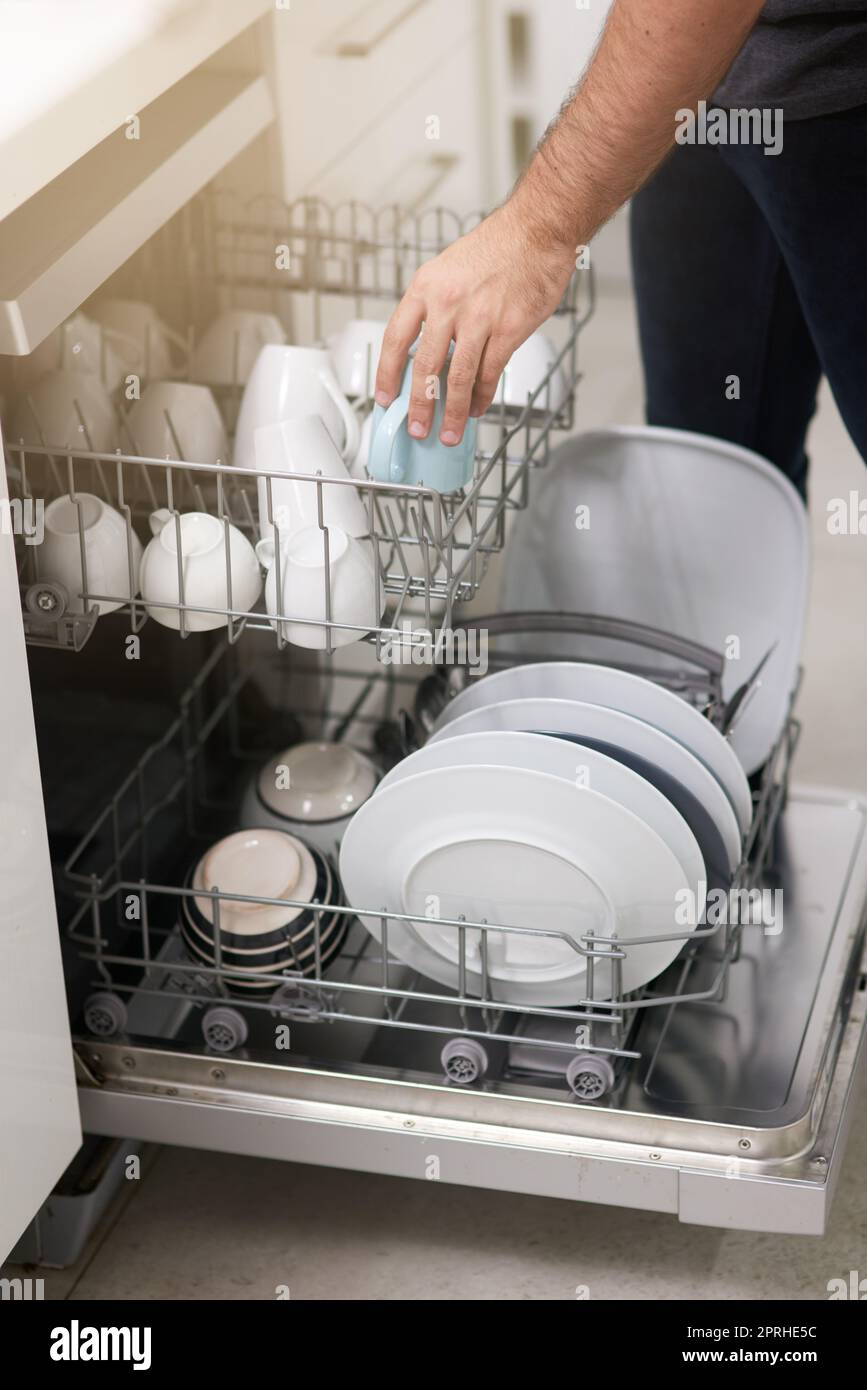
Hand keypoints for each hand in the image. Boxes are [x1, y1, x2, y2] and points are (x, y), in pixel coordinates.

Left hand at [374, 201, 574, 445]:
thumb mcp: (447, 268)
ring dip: (452, 412)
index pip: (396, 338)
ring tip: (448, 432)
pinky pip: (489, 373)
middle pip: (425, 367)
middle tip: (417, 429)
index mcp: (426, 288)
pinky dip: (482, 396)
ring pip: (458, 378)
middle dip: (419, 406)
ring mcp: (478, 319)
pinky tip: (478, 407)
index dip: (387, 374)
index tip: (385, 397)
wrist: (536, 231)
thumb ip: (434, 306)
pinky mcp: (507, 330)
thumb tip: (427, 347)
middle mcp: (447, 304)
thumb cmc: (496, 248)